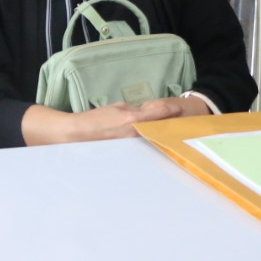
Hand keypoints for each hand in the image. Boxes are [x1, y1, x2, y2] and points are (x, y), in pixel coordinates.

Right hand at [24, 100, 181, 144]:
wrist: (79, 134)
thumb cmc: (96, 119)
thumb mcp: (117, 108)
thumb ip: (134, 110)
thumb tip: (146, 113)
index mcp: (134, 119)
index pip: (159, 113)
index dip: (171, 110)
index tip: (182, 109)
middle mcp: (137, 133)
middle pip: (159, 128)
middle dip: (169, 125)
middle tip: (180, 123)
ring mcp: (134, 144)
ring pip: (153, 138)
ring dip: (160, 134)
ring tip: (169, 133)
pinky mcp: (130, 152)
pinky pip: (144, 145)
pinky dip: (149, 142)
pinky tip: (153, 142)